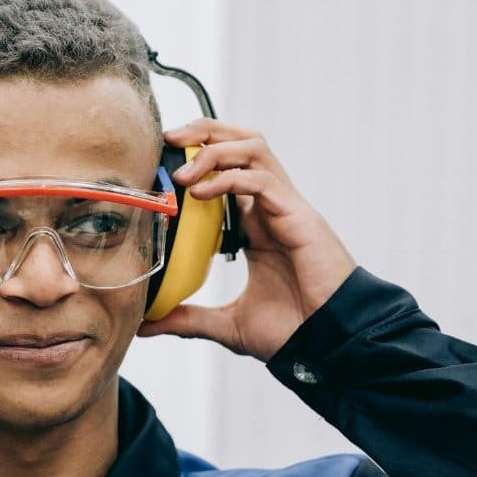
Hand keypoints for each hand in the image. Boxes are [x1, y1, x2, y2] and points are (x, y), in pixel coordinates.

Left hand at [137, 119, 356, 361]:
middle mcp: (272, 208)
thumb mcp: (227, 324)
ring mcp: (287, 208)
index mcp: (258, 225)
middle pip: (242, 144)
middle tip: (169, 140)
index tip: (162, 163)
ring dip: (214, 149)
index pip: (229, 170)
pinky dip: (228, 178)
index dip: (198, 157)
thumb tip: (147, 325)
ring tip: (182, 171)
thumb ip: (188, 319)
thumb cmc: (292, 331)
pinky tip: (199, 194)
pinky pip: (260, 179)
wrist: (330, 344)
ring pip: (254, 149)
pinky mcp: (298, 217)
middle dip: (206, 132)